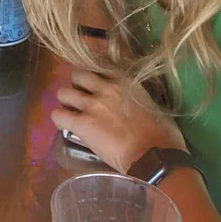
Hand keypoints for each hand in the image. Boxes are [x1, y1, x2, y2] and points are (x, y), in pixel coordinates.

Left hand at [51, 70, 186, 173]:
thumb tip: (131, 102)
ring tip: (70, 112)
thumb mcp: (150, 103)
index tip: (93, 84)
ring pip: (63, 93)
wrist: (155, 156)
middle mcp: (105, 87)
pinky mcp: (82, 124)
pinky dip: (58, 119)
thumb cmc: (162, 135)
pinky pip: (58, 115)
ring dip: (65, 102)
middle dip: (76, 86)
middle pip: (77, 75)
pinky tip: (63, 125)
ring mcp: (92, 105)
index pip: (98, 65)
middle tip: (80, 99)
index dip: (93, 77)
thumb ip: (134, 96)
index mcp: (123, 80)